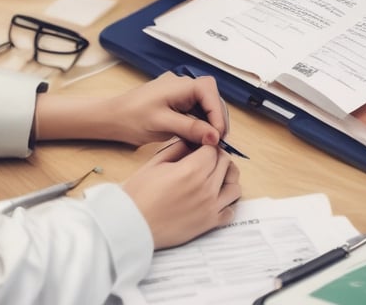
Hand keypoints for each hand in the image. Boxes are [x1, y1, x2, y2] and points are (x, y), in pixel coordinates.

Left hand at [103, 71, 227, 146]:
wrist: (111, 118)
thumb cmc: (131, 117)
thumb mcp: (162, 124)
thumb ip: (190, 128)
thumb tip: (214, 136)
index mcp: (180, 85)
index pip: (210, 92)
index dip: (218, 113)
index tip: (218, 135)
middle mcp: (182, 85)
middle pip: (211, 98)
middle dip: (217, 119)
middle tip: (216, 141)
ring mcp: (179, 93)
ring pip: (205, 105)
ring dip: (210, 122)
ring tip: (208, 141)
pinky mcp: (176, 102)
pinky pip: (196, 110)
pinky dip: (200, 123)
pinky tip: (198, 137)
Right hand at [123, 140, 240, 248]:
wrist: (131, 224)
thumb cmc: (139, 194)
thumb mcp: (155, 163)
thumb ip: (178, 148)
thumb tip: (192, 140)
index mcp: (191, 169)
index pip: (213, 149)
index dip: (207, 145)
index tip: (202, 147)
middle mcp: (205, 187)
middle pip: (225, 163)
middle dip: (217, 158)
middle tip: (205, 160)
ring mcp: (210, 207)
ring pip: (234, 185)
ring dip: (227, 178)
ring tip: (214, 178)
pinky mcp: (209, 223)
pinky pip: (231, 210)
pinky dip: (226, 203)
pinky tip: (213, 199)